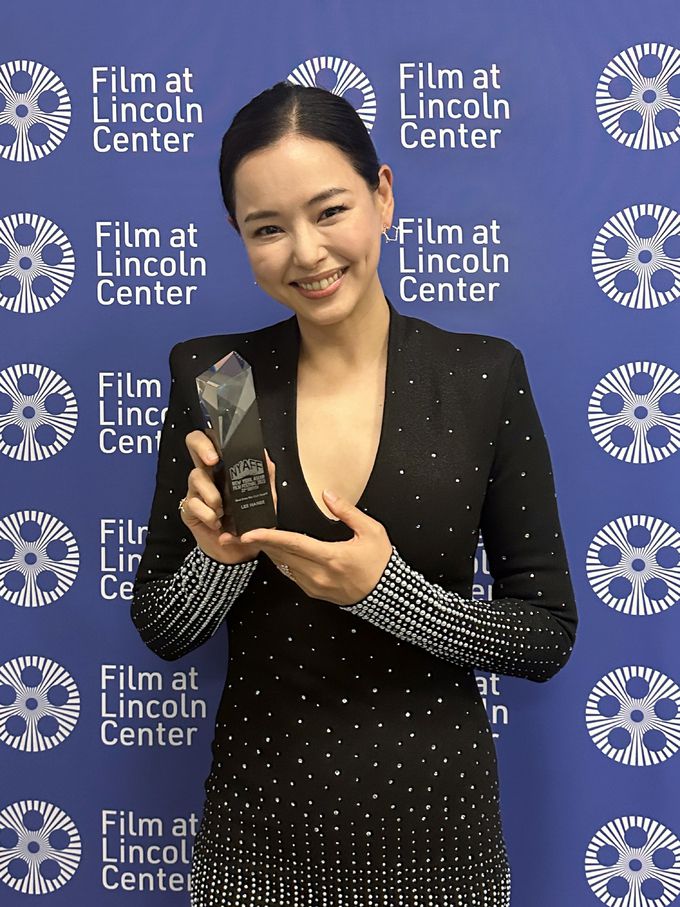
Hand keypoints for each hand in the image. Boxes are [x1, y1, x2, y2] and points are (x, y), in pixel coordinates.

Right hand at [180, 430, 277, 564]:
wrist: (240, 552)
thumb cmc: (251, 522)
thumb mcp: (266, 500)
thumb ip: (267, 477)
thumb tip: (266, 456)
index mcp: (226, 467)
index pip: (215, 438)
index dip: (215, 434)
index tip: (224, 446)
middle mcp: (208, 473)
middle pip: (193, 442)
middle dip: (202, 447)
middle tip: (214, 462)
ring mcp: (196, 490)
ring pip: (195, 476)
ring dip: (212, 494)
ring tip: (223, 511)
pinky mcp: (188, 509)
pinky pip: (192, 503)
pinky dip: (207, 514)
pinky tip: (217, 523)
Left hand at [239, 489, 392, 605]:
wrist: (388, 595)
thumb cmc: (380, 562)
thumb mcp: (372, 531)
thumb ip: (347, 512)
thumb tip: (327, 494)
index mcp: (331, 557)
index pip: (293, 544)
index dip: (269, 537)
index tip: (249, 533)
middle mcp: (318, 574)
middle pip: (281, 555)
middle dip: (260, 542)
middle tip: (241, 531)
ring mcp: (314, 585)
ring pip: (283, 565)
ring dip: (270, 551)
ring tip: (255, 537)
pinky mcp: (313, 592)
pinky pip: (291, 574)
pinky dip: (282, 561)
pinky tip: (278, 550)